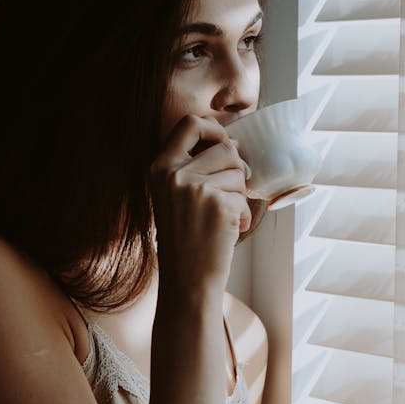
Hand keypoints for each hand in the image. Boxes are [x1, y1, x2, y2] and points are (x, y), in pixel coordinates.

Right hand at [151, 115, 250, 291]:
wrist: (186, 279)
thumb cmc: (185, 239)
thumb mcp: (172, 195)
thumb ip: (190, 167)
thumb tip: (229, 141)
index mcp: (159, 167)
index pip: (190, 123)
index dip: (214, 129)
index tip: (223, 144)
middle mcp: (173, 174)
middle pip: (225, 148)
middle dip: (236, 170)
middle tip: (227, 195)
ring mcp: (195, 188)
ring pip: (239, 172)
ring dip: (239, 195)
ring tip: (223, 217)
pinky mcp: (217, 203)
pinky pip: (244, 196)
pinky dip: (243, 215)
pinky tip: (228, 230)